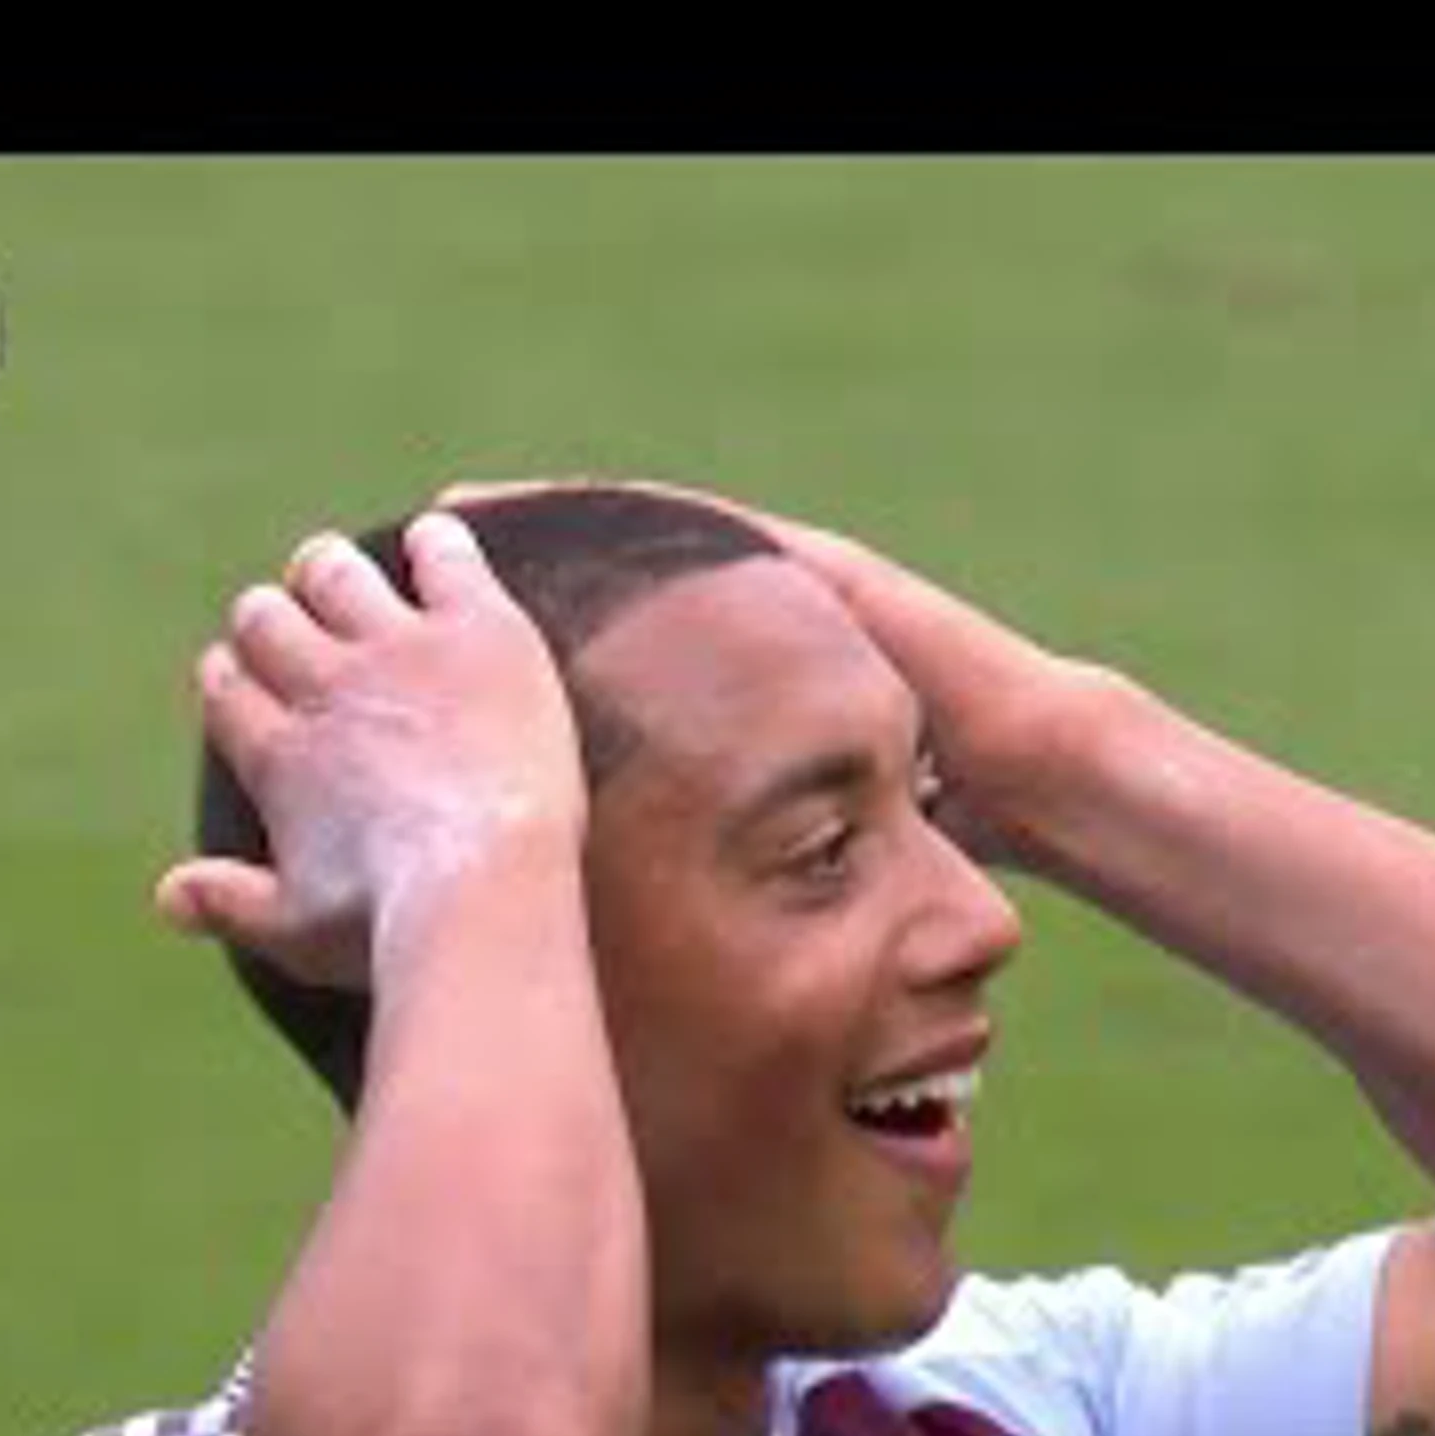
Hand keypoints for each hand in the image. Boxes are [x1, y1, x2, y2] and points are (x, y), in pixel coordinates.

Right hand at [156, 511, 584, 988]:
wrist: (482, 888)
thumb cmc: (388, 924)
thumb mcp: (294, 928)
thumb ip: (229, 902)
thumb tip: (165, 897)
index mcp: (276, 755)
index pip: (227, 687)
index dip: (231, 676)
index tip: (242, 677)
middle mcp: (323, 687)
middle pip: (267, 618)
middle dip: (272, 616)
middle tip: (293, 619)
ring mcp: (397, 649)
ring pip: (336, 572)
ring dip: (332, 570)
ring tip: (342, 574)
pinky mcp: (474, 628)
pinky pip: (442, 555)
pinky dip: (436, 544)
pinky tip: (437, 545)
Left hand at [437, 475, 1120, 869]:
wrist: (1030, 773)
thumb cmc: (930, 818)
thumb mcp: (794, 835)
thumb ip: (729, 852)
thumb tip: (651, 932)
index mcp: (737, 684)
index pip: (613, 642)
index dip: (522, 634)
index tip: (429, 643)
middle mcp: (749, 621)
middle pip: (609, 576)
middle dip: (512, 562)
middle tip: (404, 558)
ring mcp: (787, 580)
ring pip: (647, 536)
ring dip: (555, 517)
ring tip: (456, 514)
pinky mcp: (823, 564)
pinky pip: (712, 529)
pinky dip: (637, 513)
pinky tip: (569, 503)